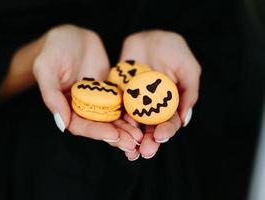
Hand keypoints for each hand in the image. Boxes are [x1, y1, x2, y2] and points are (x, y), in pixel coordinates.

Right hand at [33, 25, 140, 152]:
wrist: (73, 35)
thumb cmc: (54, 49)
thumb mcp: (46, 68)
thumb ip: (51, 95)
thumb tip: (62, 124)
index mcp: (66, 107)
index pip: (81, 126)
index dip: (97, 132)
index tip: (113, 135)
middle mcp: (83, 107)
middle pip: (100, 126)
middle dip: (116, 135)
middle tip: (133, 142)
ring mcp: (99, 100)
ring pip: (113, 118)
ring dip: (127, 128)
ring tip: (141, 136)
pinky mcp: (112, 91)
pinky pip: (122, 103)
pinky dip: (132, 111)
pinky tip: (144, 117)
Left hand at [120, 30, 200, 158]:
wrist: (150, 36)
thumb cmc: (173, 50)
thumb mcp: (188, 69)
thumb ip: (189, 93)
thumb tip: (185, 120)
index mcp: (170, 104)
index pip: (169, 122)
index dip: (166, 131)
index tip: (161, 136)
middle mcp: (152, 107)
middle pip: (150, 128)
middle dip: (149, 141)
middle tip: (146, 151)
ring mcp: (135, 102)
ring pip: (133, 124)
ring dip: (131, 138)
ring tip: (130, 150)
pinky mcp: (120, 95)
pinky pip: (117, 110)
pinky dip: (116, 122)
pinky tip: (114, 132)